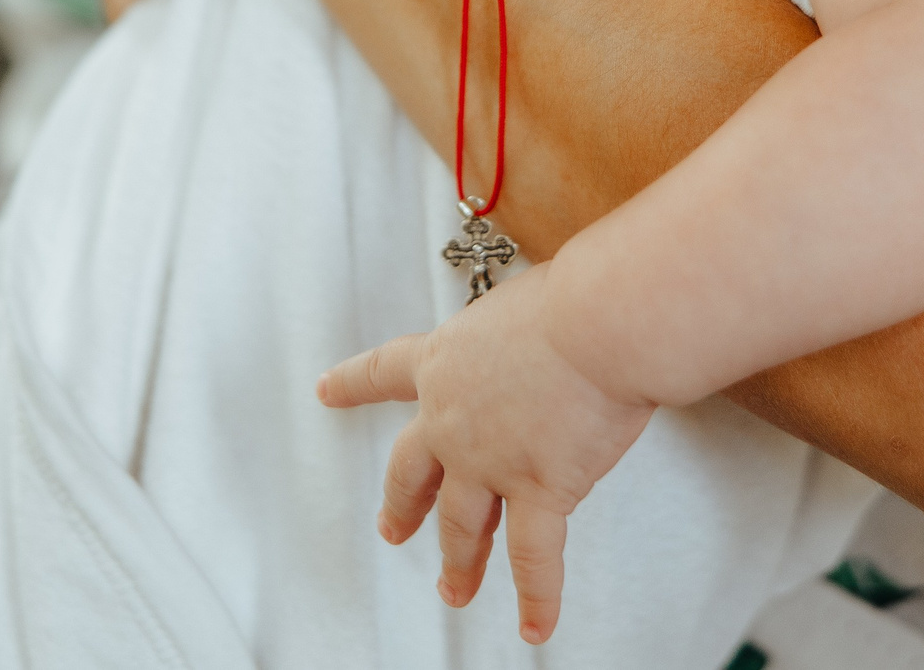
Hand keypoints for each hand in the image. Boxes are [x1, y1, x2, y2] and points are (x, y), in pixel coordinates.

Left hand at [317, 261, 654, 644]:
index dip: (352, 384)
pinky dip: (537, 598)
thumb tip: (546, 337)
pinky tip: (535, 625)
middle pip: (413, 472)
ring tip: (456, 589)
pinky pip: (534, 559)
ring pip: (462, 526)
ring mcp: (490, 461)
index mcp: (445, 360)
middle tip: (393, 528)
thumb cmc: (572, 300)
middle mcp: (453, 417)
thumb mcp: (521, 303)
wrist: (596, 324)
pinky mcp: (538, 490)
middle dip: (403, 506)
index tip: (327, 392)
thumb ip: (516, 334)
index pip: (385, 372)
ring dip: (459, 563)